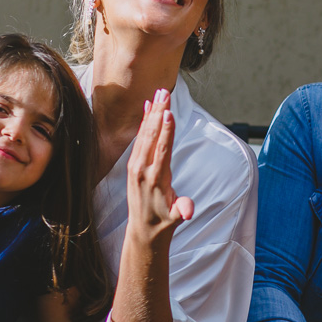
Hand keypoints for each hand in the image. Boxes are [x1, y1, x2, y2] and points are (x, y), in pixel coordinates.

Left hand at [126, 88, 194, 244]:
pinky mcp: (133, 164)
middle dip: (159, 113)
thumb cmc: (164, 220)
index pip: (162, 150)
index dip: (166, 131)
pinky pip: (139, 138)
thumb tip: (188, 210)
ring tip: (159, 93)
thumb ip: (182, 210)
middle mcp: (143, 169)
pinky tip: (148, 107)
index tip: (169, 113)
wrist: (143, 229)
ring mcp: (136, 165)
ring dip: (152, 112)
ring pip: (145, 134)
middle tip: (164, 92)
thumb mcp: (175, 217)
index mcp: (156, 179)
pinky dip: (144, 122)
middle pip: (152, 135)